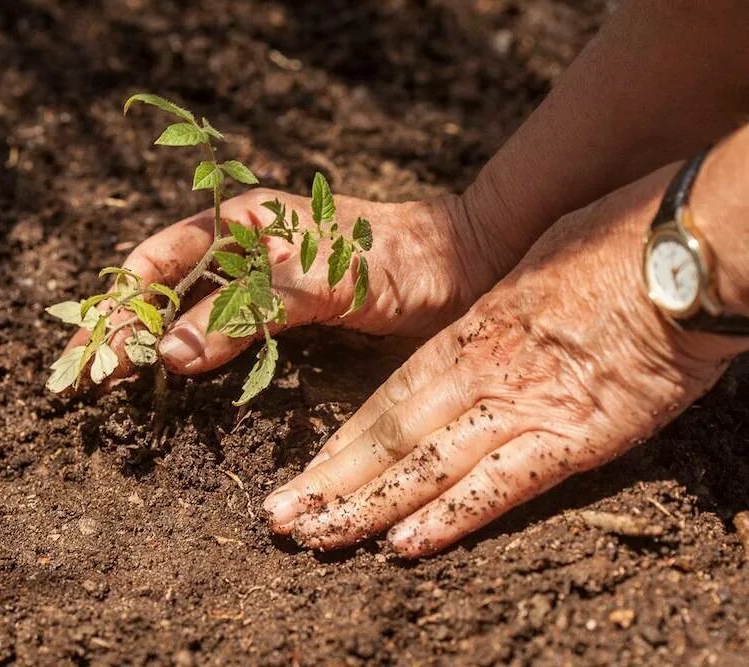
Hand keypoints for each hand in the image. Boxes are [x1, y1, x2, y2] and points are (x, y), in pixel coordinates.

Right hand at [59, 187, 513, 381]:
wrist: (456, 271)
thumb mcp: (313, 282)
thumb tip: (168, 353)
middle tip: (83, 379)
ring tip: (113, 384)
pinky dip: (192, 357)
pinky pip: (221, 333)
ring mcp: (258, 281)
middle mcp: (240, 247)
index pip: (156, 260)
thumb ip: (243, 312)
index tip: (90, 350)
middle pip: (161, 288)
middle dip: (121, 330)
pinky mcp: (280, 313)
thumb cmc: (390, 260)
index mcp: (240, 221)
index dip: (118, 304)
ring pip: (186, 313)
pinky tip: (174, 380)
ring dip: (149, 346)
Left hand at [265, 164, 748, 556]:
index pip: (384, 399)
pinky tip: (403, 546)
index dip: (338, 444)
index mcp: (468, 332)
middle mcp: (479, 373)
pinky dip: (451, 518)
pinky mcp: (575, 437)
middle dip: (329, 484)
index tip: (301, 476)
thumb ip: (499, 314)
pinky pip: (501, 486)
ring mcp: (521, 406)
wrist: (683, 248)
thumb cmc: (615, 241)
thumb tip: (482, 331)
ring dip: (366, 509)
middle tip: (278, 520)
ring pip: (425, 466)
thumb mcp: (534, 266)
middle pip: (387, 437)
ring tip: (316, 541)